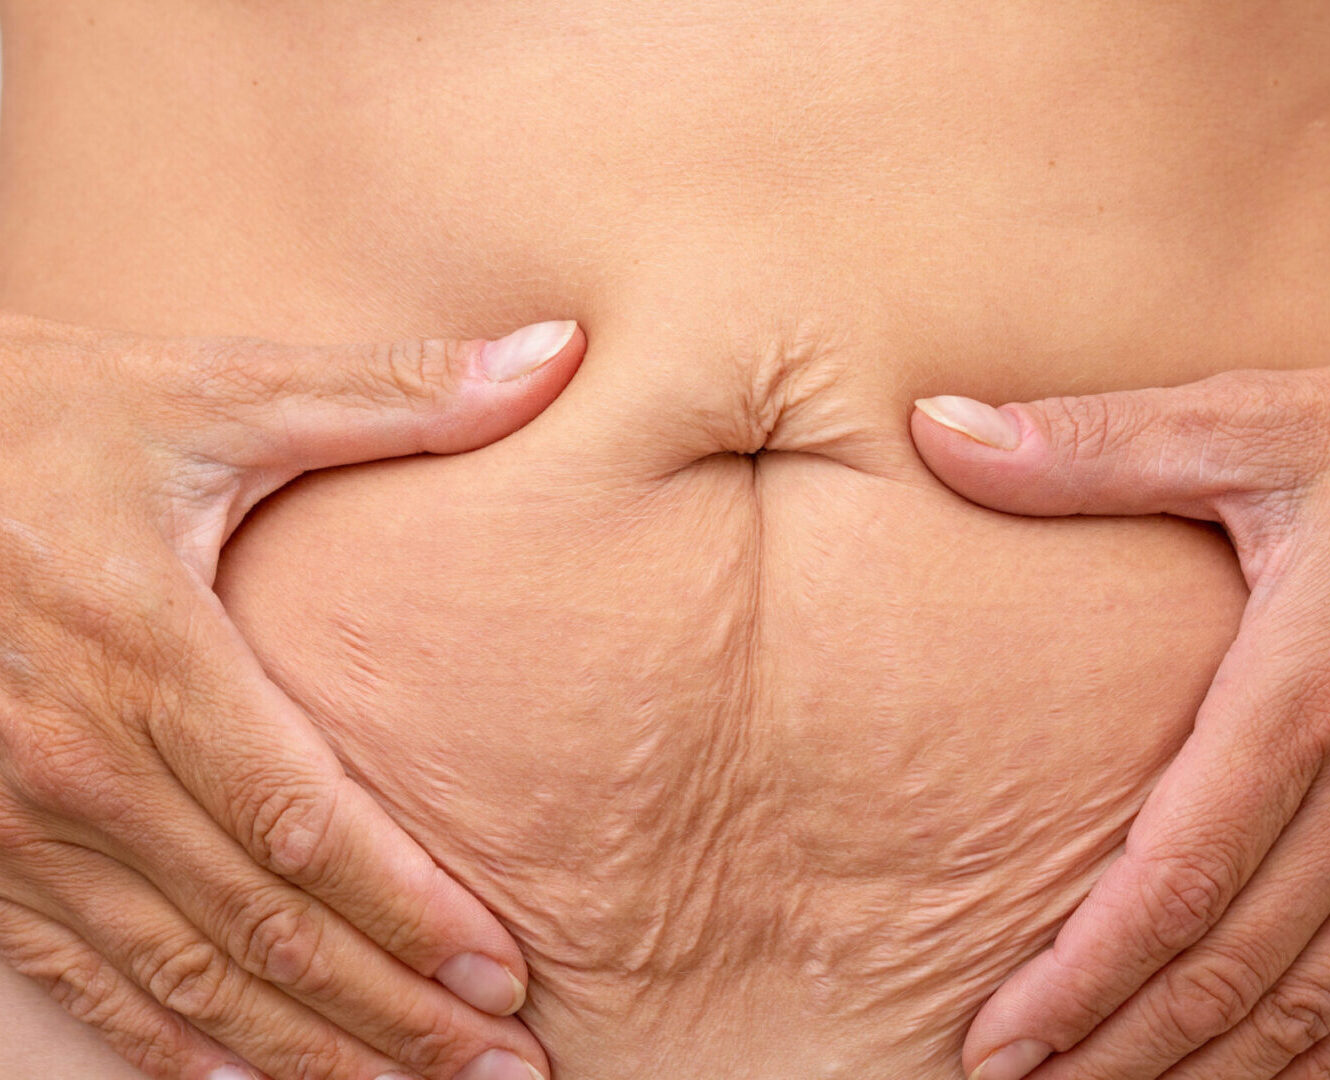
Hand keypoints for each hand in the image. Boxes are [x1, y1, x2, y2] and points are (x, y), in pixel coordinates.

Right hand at [0, 312, 584, 1079]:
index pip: (301, 824)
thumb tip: (558, 354)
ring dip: (302, 1054)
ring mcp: (11, 828)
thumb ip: (392, 394)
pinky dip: (175, 1050)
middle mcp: (75, 765)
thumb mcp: (209, 392)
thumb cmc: (38, 417)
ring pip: (179, 980)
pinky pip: (86, 980)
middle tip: (499, 1074)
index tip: (503, 974)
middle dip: (385, 1015)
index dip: (405, 912)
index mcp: (147, 653)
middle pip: (257, 928)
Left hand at [910, 320, 1329, 1079]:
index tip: (998, 1039)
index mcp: (1310, 691)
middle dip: (1119, 1047)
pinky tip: (1265, 1079)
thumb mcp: (1250, 420)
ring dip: (1210, 1069)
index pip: (1174, 883)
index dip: (1080, 979)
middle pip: (1231, 967)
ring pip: (1317, 1001)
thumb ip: (1088, 446)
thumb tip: (936, 431)